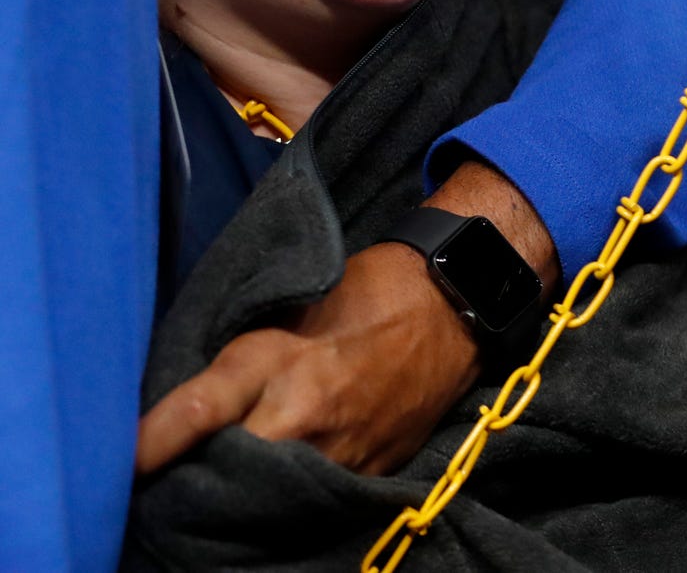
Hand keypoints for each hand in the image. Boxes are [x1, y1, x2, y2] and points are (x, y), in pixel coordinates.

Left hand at [135, 160, 558, 476]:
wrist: (449, 307)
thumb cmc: (365, 293)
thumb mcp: (291, 309)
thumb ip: (241, 359)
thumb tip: (186, 398)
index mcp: (283, 363)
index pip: (202, 408)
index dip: (155, 442)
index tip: (125, 463)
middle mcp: (307, 419)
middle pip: (230, 476)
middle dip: (197, 484)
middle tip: (167, 482)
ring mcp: (342, 458)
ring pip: (271, 502)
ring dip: (239, 500)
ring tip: (212, 492)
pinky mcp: (369, 479)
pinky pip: (314, 505)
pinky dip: (287, 503)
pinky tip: (270, 497)